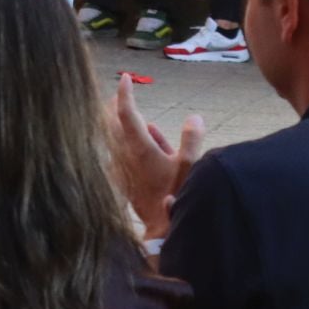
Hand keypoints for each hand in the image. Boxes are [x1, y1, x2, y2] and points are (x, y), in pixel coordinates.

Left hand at [106, 73, 202, 237]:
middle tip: (120, 93)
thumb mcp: (190, 166)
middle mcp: (126, 155)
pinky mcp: (125, 180)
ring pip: (116, 138)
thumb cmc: (176, 195)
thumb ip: (191, 140)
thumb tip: (195, 117)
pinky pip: (123, 154)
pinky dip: (128, 143)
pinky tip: (148, 143)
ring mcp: (123, 168)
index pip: (126, 113)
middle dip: (115, 106)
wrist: (162, 230)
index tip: (125, 78)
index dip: (124, 93)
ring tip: (134, 117)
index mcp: (140, 148)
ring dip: (121, 124)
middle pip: (113, 123)